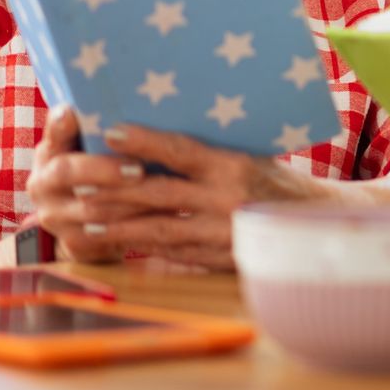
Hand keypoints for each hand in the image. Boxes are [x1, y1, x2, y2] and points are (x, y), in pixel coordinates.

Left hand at [27, 110, 311, 269]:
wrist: (313, 222)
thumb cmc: (277, 181)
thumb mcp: (252, 156)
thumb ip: (211, 153)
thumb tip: (157, 139)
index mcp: (235, 165)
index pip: (181, 150)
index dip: (144, 141)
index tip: (109, 131)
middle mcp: (227, 198)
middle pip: (159, 193)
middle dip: (113, 190)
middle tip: (77, 185)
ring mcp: (222, 232)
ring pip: (158, 228)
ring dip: (117, 225)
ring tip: (84, 220)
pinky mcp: (218, 258)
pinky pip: (173, 252)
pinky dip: (143, 246)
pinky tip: (119, 242)